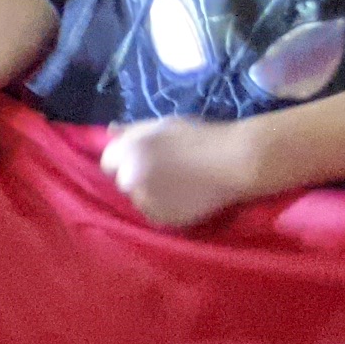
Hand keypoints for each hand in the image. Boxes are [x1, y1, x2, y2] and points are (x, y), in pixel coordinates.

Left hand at [98, 116, 260, 229]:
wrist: (236, 160)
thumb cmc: (199, 136)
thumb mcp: (162, 125)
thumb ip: (132, 130)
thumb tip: (110, 131)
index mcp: (127, 152)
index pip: (108, 162)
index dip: (126, 159)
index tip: (148, 156)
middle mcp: (130, 178)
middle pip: (122, 181)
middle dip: (137, 175)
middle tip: (166, 169)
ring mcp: (147, 201)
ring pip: (138, 199)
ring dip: (150, 193)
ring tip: (178, 183)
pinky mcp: (164, 218)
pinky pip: (156, 213)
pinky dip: (165, 207)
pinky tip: (185, 195)